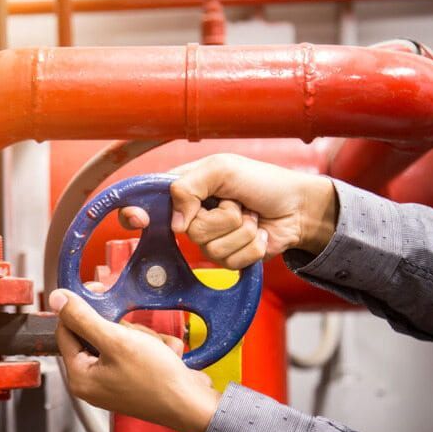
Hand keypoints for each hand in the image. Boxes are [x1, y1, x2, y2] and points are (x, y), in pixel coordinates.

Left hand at [49, 288, 219, 431]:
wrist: (191, 404)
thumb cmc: (156, 379)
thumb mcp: (116, 340)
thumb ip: (83, 318)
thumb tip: (57, 299)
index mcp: (79, 377)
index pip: (66, 331)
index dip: (81, 308)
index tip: (98, 291)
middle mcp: (92, 383)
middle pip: (93, 334)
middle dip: (120, 328)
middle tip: (136, 335)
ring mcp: (112, 382)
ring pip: (117, 339)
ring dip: (138, 337)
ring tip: (153, 348)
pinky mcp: (131, 380)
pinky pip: (133, 351)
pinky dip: (148, 347)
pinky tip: (161, 354)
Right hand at [119, 154, 337, 268]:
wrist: (297, 207)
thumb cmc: (262, 181)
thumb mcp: (223, 169)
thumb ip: (190, 186)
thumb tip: (177, 224)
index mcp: (185, 190)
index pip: (148, 204)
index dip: (135, 214)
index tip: (139, 220)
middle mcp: (192, 216)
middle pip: (189, 232)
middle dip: (223, 217)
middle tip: (237, 203)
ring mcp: (209, 239)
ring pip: (212, 250)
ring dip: (242, 232)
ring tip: (252, 217)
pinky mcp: (228, 258)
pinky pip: (231, 262)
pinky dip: (252, 247)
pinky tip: (259, 234)